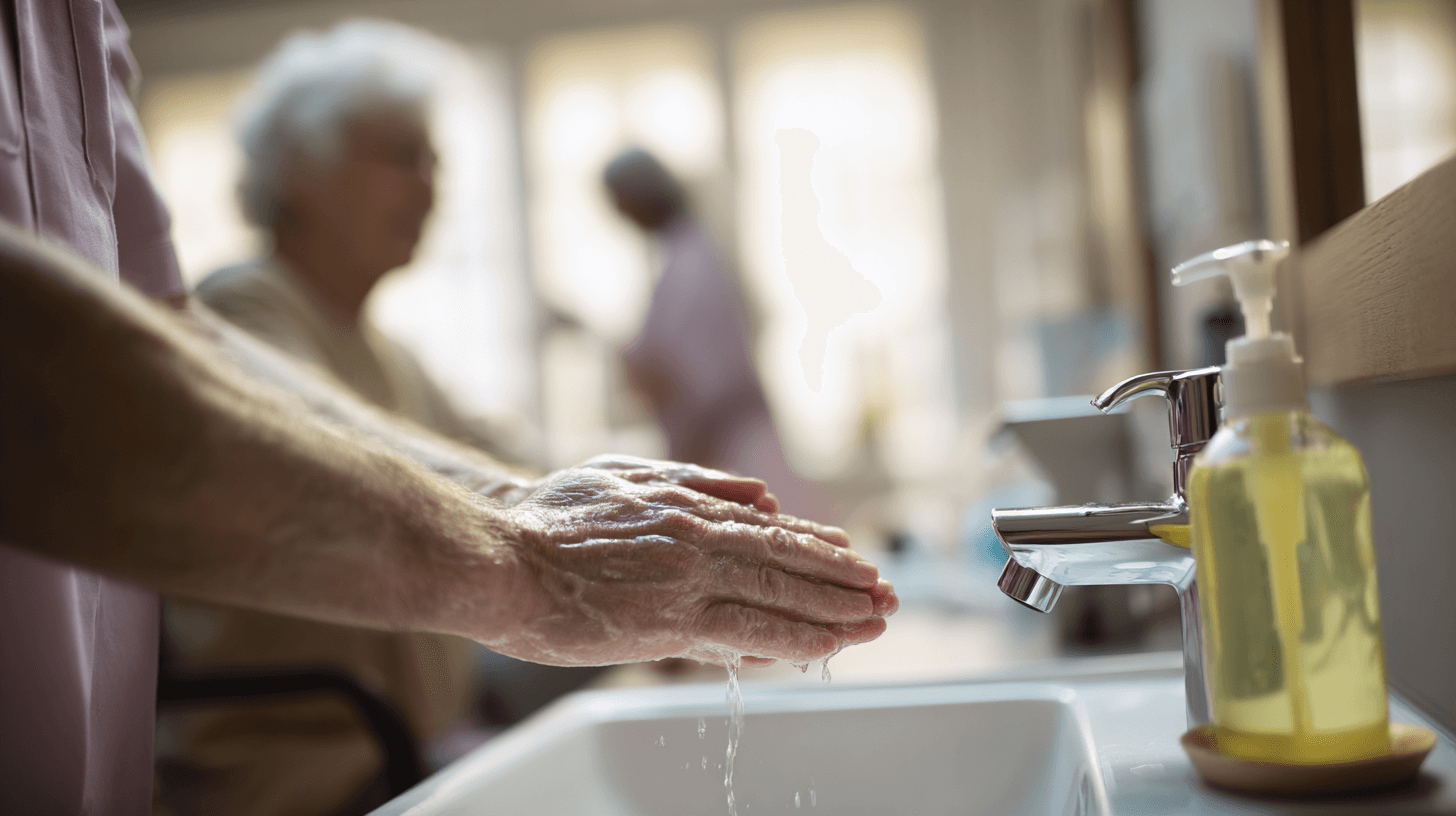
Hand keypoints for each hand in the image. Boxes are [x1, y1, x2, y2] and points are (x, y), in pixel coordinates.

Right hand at [485, 460, 895, 667]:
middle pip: (787, 561)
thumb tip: (760, 496)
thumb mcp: (623, 476)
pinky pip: (749, 631)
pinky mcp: (672, 619)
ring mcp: (688, 578)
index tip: (853, 559)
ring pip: (779, 595)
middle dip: (843, 580)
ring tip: (876, 618)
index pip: (770, 530)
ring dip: (834, 610)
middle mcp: (698, 537)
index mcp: (686, 506)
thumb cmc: (545, 522)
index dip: (818, 547)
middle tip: (886, 592)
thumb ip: (696, 484)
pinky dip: (794, 637)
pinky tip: (827, 645)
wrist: (496, 554)